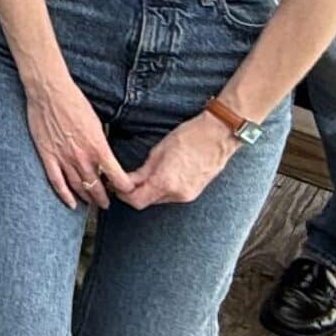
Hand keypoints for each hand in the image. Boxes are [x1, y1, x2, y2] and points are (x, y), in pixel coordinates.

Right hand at [22, 69, 133, 210]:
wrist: (50, 92)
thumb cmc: (75, 103)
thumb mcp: (96, 123)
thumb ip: (100, 143)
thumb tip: (105, 157)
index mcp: (98, 147)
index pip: (116, 176)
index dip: (123, 188)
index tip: (126, 191)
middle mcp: (82, 157)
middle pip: (96, 186)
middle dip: (104, 198)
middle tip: (107, 204)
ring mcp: (63, 158)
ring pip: (78, 187)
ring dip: (86, 198)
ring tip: (91, 204)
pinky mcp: (48, 156)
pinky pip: (57, 182)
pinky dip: (64, 195)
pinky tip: (71, 204)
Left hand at [120, 113, 239, 207]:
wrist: (219, 135)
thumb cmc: (189, 137)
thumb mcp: (158, 151)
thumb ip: (142, 171)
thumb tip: (126, 182)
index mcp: (165, 183)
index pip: (136, 201)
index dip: (123, 194)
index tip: (116, 185)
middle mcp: (177, 194)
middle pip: (147, 201)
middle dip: (135, 192)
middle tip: (126, 179)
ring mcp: (189, 195)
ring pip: (160, 199)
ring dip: (149, 190)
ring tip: (144, 175)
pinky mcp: (196, 192)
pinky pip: (173, 196)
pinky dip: (163, 189)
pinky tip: (161, 175)